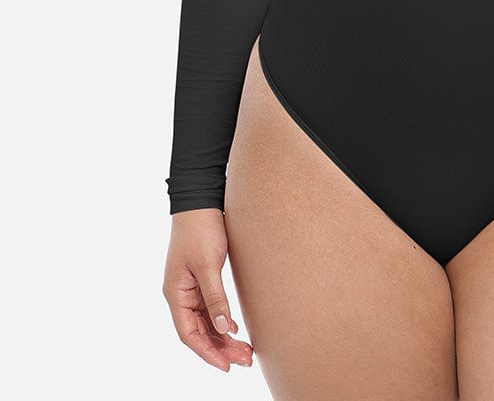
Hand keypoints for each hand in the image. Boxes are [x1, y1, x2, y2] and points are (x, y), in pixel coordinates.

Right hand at [162, 208, 253, 371]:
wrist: (201, 199)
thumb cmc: (201, 228)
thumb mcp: (208, 264)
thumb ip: (215, 297)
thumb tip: (224, 329)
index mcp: (175, 293)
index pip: (189, 334)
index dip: (207, 352)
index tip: (227, 366)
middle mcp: (180, 293)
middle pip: (199, 331)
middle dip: (220, 348)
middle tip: (245, 360)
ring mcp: (190, 286)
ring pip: (205, 321)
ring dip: (223, 336)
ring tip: (245, 350)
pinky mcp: (201, 277)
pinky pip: (209, 307)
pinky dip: (222, 320)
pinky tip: (235, 328)